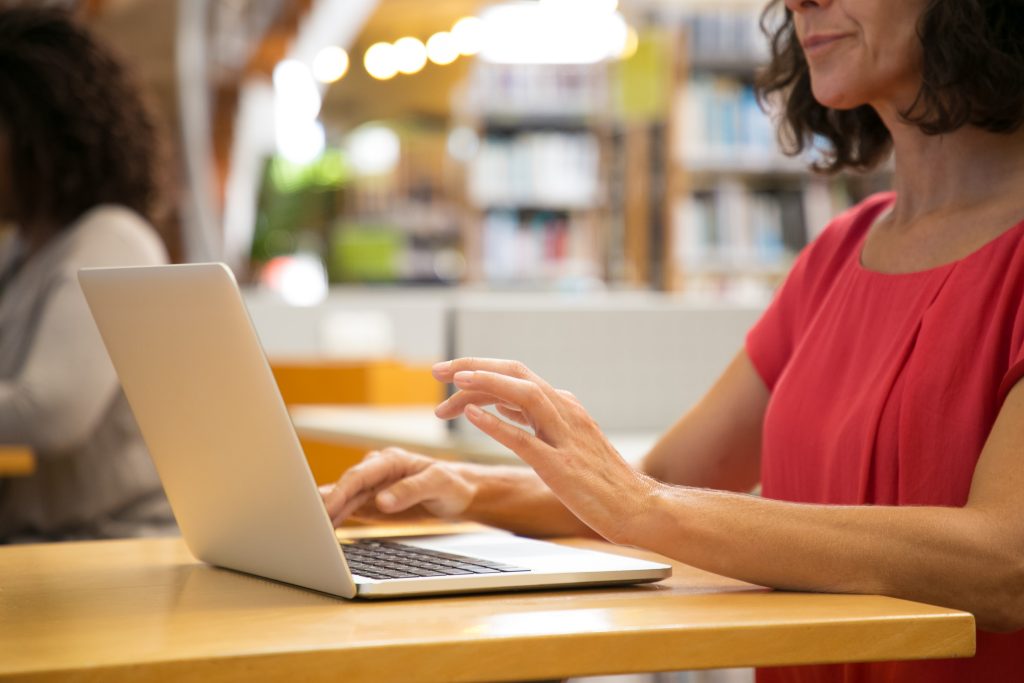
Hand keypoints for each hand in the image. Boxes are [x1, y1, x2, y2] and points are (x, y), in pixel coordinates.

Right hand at [319, 447, 476, 526]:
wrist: (460, 494)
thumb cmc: (452, 484)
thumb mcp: (438, 484)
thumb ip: (410, 490)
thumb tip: (381, 501)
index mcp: (390, 460)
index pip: (358, 476)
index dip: (339, 492)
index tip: (324, 508)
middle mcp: (376, 471)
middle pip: (345, 488)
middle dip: (324, 504)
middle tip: (305, 523)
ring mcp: (372, 487)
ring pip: (343, 500)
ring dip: (326, 514)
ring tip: (308, 531)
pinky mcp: (371, 503)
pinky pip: (349, 510)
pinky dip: (335, 519)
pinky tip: (322, 531)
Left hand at [432, 358, 656, 543]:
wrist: (637, 507)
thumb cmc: (600, 481)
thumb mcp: (563, 441)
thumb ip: (532, 420)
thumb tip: (497, 402)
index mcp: (563, 406)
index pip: (516, 375)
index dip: (480, 370)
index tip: (449, 374)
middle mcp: (565, 412)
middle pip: (515, 373)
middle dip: (474, 366)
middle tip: (438, 370)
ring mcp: (565, 437)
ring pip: (523, 394)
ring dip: (484, 383)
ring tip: (452, 382)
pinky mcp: (561, 466)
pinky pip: (524, 438)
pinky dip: (496, 423)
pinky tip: (471, 416)